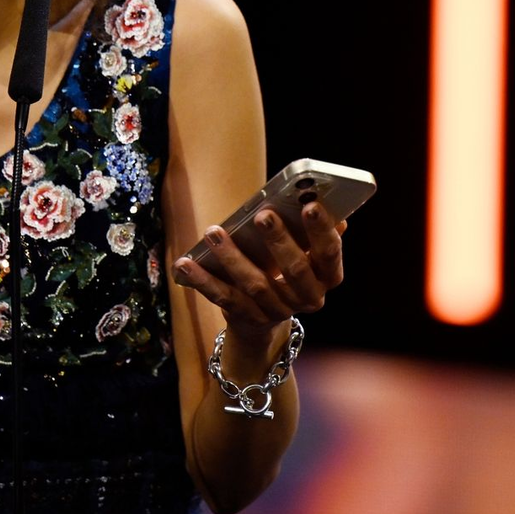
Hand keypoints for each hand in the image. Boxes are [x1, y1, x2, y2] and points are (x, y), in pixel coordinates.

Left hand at [174, 201, 347, 338]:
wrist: (263, 316)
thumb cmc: (284, 267)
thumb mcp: (300, 250)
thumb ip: (306, 229)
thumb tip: (316, 197)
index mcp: (326, 277)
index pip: (330, 253)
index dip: (322, 231)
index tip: (311, 205)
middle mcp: (308, 297)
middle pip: (296, 270)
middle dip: (279, 240)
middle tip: (264, 215)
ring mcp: (277, 310)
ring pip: (256, 284)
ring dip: (232, 257)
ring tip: (213, 232)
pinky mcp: (247, 316)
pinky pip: (223, 297)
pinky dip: (202, 280)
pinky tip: (184, 264)